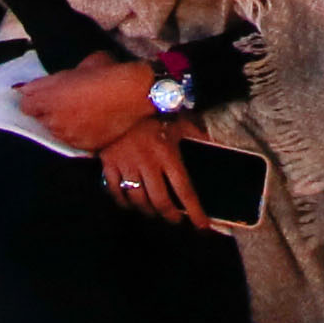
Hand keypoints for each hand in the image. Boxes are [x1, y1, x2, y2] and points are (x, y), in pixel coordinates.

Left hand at [10, 59, 159, 151]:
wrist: (135, 93)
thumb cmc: (109, 73)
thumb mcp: (80, 65)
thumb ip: (54, 79)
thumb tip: (36, 86)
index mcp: (49, 96)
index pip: (24, 104)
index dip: (34, 98)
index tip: (42, 95)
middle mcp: (54, 118)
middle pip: (39, 119)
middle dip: (48, 111)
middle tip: (66, 102)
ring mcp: (68, 134)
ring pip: (56, 131)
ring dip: (62, 123)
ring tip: (80, 113)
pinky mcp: (83, 145)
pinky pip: (73, 141)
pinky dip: (78, 133)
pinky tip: (91, 123)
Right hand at [91, 116, 212, 230]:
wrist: (121, 96)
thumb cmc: (155, 110)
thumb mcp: (181, 120)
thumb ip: (197, 134)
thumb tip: (214, 145)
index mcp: (168, 154)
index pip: (185, 190)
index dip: (194, 211)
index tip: (202, 226)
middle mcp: (148, 164)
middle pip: (160, 201)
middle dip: (169, 215)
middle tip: (175, 220)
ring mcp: (127, 165)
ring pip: (138, 199)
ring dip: (147, 211)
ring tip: (154, 212)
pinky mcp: (109, 163)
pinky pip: (114, 191)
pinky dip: (122, 202)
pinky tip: (129, 204)